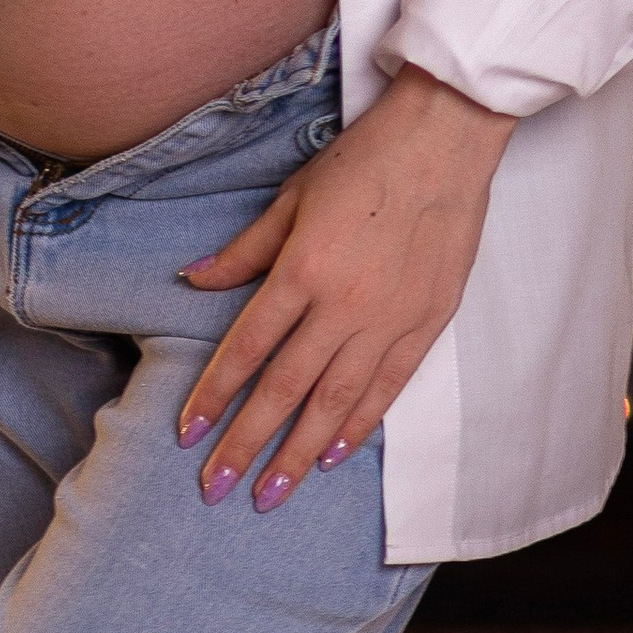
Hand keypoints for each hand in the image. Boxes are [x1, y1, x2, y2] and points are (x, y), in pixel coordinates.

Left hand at [174, 62, 513, 510]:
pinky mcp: (426, 324)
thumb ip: (245, 249)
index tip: (187, 434)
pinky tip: (333, 455)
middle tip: (215, 488)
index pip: (246, 348)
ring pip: (334, 403)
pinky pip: (386, 388)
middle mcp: (342, 304)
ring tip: (270, 493)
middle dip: (246, 443)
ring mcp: (388, 319)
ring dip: (298, 453)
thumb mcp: (294, 195)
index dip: (213, 395)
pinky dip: (358, 426)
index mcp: (302, 268)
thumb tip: (193, 279)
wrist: (445, 139)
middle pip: (284, 388)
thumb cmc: (364, 159)